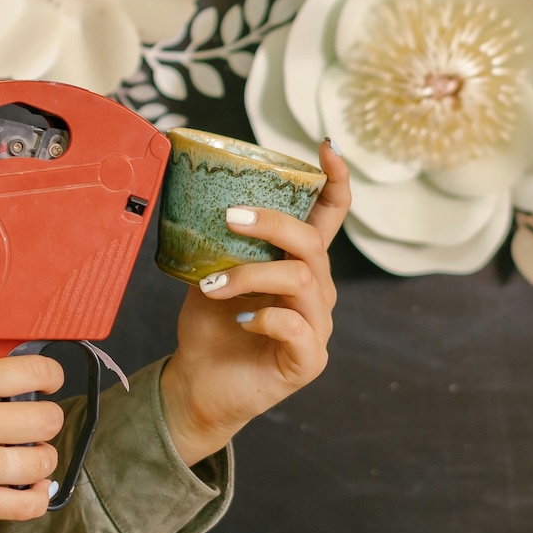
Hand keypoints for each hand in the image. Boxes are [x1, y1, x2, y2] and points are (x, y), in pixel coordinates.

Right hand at [0, 356, 66, 532]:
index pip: (34, 372)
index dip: (50, 374)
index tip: (49, 381)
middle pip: (49, 419)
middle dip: (46, 418)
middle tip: (32, 421)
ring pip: (44, 461)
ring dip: (40, 458)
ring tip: (27, 455)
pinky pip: (26, 506)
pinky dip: (35, 497)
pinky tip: (26, 487)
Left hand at [158, 140, 352, 464]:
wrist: (197, 385)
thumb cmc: (209, 327)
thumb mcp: (210, 272)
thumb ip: (221, 242)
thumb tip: (203, 197)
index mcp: (298, 264)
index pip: (330, 217)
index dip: (336, 181)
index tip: (325, 147)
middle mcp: (316, 292)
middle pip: (312, 244)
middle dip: (273, 223)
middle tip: (231, 218)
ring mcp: (317, 327)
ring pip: (302, 281)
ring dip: (252, 275)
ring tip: (213, 286)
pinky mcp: (308, 360)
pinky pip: (298, 328)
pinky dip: (265, 317)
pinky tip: (239, 320)